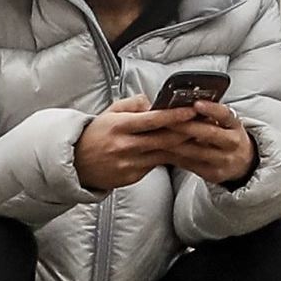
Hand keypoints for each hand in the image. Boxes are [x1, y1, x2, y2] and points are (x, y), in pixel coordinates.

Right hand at [74, 103, 198, 191]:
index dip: (174, 116)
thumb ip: (133, 105)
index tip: (191, 111)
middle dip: (187, 132)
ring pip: (163, 155)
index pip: (152, 120)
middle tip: (205, 124)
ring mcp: (129, 165)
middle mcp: (125, 146)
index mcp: (120, 127)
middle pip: (163, 140)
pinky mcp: (131, 177)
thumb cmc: (96, 134)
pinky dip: (168, 158)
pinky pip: (154, 165)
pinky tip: (181, 152)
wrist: (75, 163)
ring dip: (183, 147)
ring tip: (200, 138)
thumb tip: (154, 102)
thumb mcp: (110, 112)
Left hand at [162, 102, 258, 186]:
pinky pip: (188, 164)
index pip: (225, 114)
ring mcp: (222, 160)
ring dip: (174, 143)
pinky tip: (160, 150)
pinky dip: (172, 156)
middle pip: (209, 134)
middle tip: (167, 119)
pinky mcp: (211, 174)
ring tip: (158, 134)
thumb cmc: (226, 136)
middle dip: (186, 126)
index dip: (211, 109)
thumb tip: (183, 100)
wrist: (243, 163)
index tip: (196, 103)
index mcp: (234, 125)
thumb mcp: (225, 122)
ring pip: (195, 151)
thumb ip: (209, 113)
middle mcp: (231, 143)